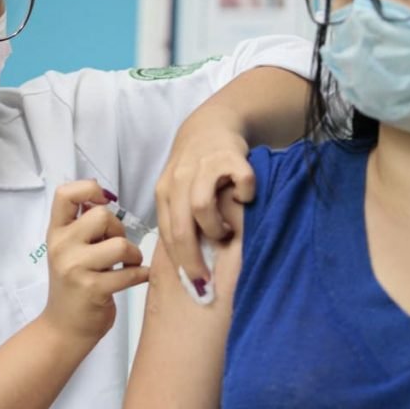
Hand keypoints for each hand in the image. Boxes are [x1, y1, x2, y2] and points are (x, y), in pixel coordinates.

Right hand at [42, 180, 147, 341]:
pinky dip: (140, 274)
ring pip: (119, 244)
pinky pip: (129, 272)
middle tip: (117, 248)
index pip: (65, 194)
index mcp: (56, 232)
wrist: (63, 328)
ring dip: (133, 254)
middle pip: (102, 216)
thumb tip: (105, 196)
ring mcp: (75, 268)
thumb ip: (82, 224)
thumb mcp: (69, 250)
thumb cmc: (73, 285)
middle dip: (119, 229)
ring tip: (127, 264)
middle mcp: (61, 246)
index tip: (105, 202)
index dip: (89, 189)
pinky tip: (137, 277)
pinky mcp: (93, 289)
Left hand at [155, 103, 256, 292]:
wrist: (212, 124)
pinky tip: (245, 199)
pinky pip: (240, 182)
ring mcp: (203, 166)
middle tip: (207, 278)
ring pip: (201, 207)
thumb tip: (186, 265)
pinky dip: (245, 194)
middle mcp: (179, 178)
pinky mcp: (230, 156)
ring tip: (226, 232)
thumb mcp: (178, 191)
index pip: (168, 234)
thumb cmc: (195, 167)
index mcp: (164, 191)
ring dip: (215, 227)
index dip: (181, 263)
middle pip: (181, 227)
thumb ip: (180, 219)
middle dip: (193, 258)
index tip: (195, 284)